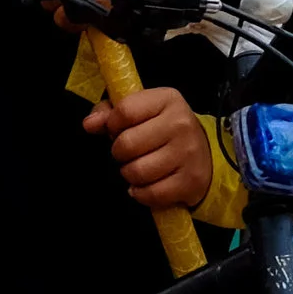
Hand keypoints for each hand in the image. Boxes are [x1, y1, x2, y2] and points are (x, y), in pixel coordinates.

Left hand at [85, 85, 212, 210]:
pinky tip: (145, 185)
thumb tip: (89, 124)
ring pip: (137, 172)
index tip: (117, 130)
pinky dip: (141, 194)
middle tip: (129, 153)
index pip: (125, 110)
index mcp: (167, 99)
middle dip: (119, 153)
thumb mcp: (141, 111)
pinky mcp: (191, 181)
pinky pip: (151, 194)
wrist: (204, 154)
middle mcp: (181, 124)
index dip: (112, 124)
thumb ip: (109, 113)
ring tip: (138, 168)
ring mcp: (188, 153)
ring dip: (129, 175)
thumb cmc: (163, 129)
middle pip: (127, 144)